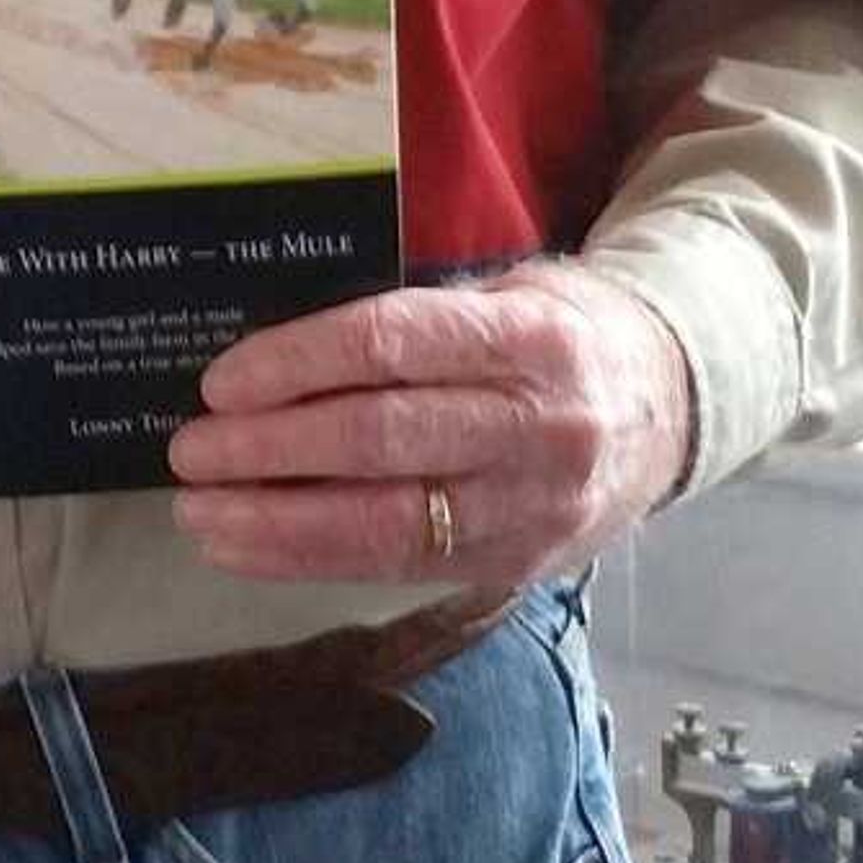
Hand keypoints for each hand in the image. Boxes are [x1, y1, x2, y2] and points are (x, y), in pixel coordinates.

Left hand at [163, 263, 694, 586]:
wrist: (674, 405)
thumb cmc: (558, 333)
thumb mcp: (506, 293)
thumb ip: (414, 322)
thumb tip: (274, 350)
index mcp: (527, 336)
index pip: (395, 344)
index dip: (299, 364)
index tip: (221, 382)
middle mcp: (537, 426)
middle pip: (383, 440)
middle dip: (271, 452)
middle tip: (188, 453)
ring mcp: (533, 506)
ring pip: (390, 522)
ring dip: (279, 524)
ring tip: (201, 515)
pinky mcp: (521, 564)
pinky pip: (404, 569)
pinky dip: (316, 561)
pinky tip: (251, 550)